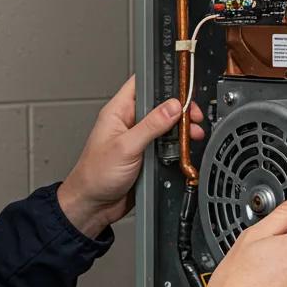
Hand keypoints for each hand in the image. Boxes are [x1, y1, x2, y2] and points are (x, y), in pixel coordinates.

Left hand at [57, 76, 204, 236]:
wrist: (94, 206)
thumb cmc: (95, 175)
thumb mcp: (126, 146)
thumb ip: (151, 125)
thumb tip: (172, 106)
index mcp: (118, 112)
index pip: (142, 83)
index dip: (162, 80)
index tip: (181, 87)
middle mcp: (130, 122)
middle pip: (160, 104)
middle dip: (179, 108)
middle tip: (192, 115)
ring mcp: (140, 139)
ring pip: (167, 125)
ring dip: (181, 129)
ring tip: (193, 133)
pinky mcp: (148, 155)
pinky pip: (168, 145)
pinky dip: (179, 146)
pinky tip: (185, 148)